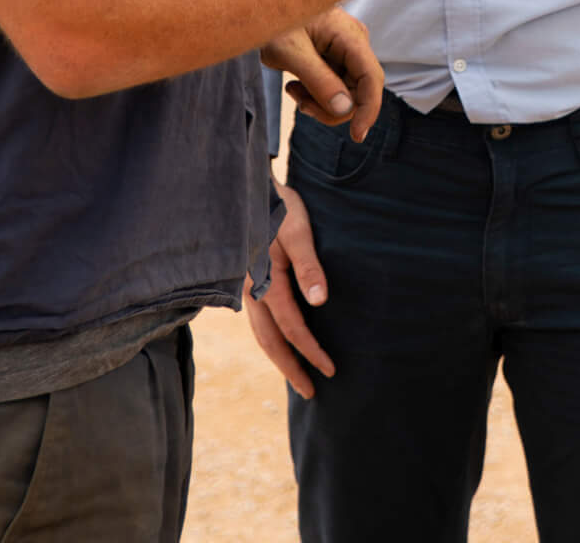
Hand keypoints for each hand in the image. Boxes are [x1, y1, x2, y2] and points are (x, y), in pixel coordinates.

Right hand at [245, 181, 334, 397]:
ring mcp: (248, 287)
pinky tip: (284, 340)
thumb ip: (309, 266)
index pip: (291, 328)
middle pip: (270, 341)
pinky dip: (273, 337)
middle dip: (290, 368)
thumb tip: (320, 302)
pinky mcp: (250, 280)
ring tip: (297, 375)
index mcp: (264, 282)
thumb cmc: (278, 205)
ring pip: (262, 332)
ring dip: (280, 356)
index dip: (311, 351)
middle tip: (310, 392)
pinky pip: (260, 319)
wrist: (249, 186)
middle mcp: (252, 290)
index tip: (330, 370)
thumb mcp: (298, 231)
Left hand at [260, 7, 382, 142]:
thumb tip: (345, 109)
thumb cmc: (274, 20)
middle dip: (330, 107)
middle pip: (358, 92)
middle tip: (300, 103)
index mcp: (350, 36)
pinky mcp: (335, 59)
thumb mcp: (290, 52)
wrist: (262, 5)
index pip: (371, 78)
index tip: (356, 136)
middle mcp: (354, 44)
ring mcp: (346, 52)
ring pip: (345, 94)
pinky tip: (295, 85)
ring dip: (319, 102)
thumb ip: (318, 80)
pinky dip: (315, 95)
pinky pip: (334, 88)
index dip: (368, 109)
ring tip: (293, 91)